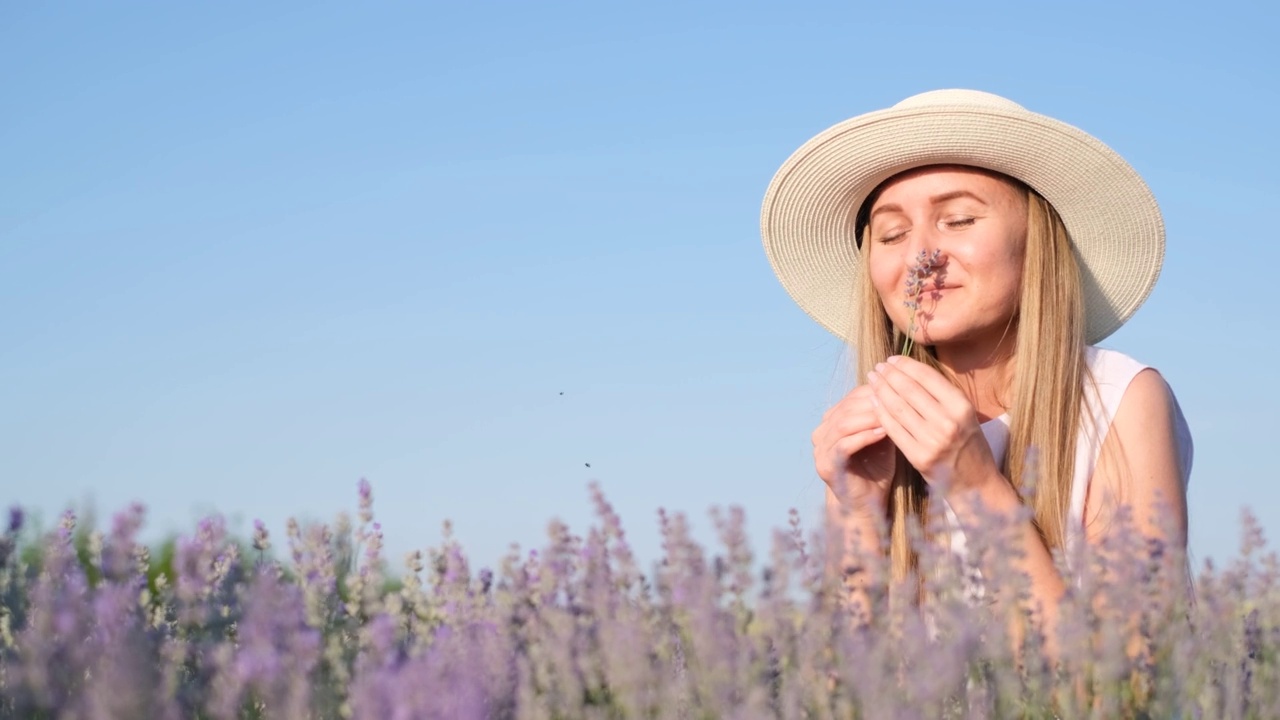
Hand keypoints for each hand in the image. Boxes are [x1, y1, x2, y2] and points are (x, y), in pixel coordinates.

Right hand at [812, 384, 895, 516]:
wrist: (867, 505)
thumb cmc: (876, 470)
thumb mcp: (881, 438)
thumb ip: (884, 417)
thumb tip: (901, 391)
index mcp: (831, 423)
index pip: (851, 398)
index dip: (874, 391)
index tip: (898, 389)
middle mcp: (821, 433)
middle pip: (846, 408)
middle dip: (872, 403)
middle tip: (897, 399)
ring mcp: (820, 450)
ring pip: (842, 424)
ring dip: (869, 418)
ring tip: (891, 415)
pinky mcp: (826, 466)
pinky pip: (844, 445)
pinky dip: (864, 436)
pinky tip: (883, 432)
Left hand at [866, 355, 1000, 494]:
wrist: (976, 482)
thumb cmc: (968, 444)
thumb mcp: (964, 415)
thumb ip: (942, 395)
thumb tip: (910, 369)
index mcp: (962, 406)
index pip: (927, 377)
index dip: (905, 365)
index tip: (891, 359)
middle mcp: (948, 422)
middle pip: (909, 390)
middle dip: (889, 375)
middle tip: (877, 367)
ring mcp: (933, 441)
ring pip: (898, 408)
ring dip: (881, 390)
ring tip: (872, 380)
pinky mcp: (919, 457)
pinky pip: (893, 429)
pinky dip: (880, 412)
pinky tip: (872, 401)